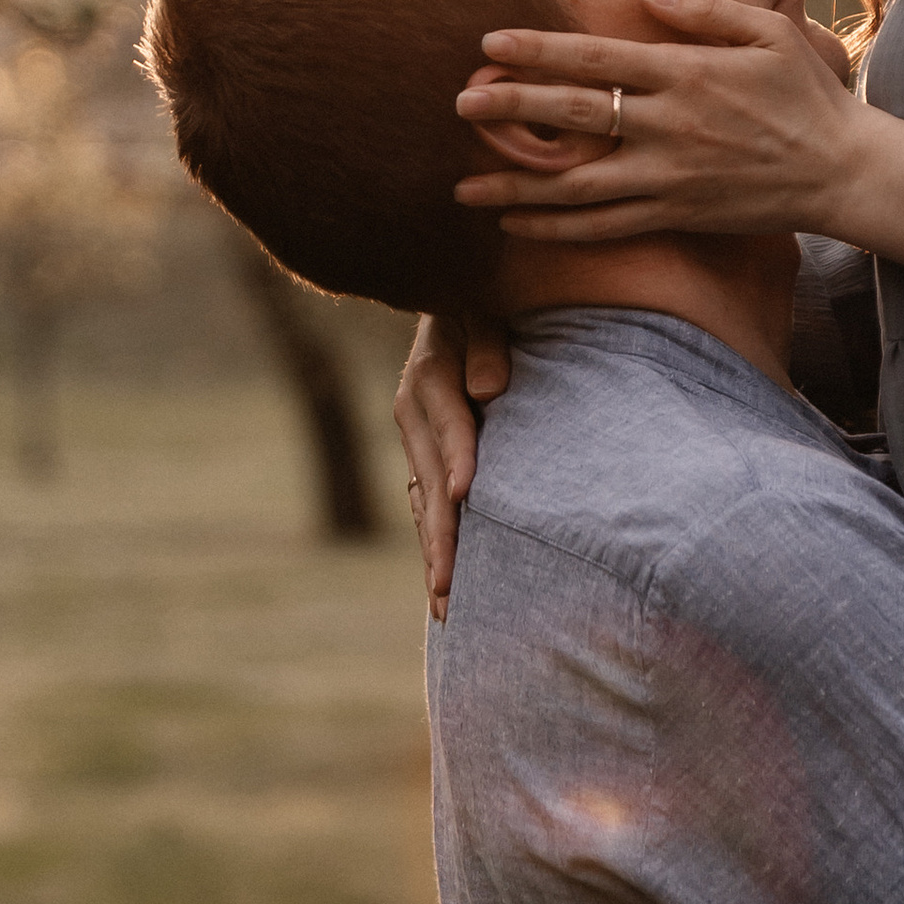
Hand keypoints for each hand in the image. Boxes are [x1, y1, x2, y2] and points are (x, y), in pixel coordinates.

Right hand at [394, 310, 508, 617]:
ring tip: (444, 604)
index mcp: (429, 374)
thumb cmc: (483, 301)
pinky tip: (444, 584)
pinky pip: (425, 505)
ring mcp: (415, 440)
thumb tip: (490, 388)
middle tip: (448, 585)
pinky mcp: (424, 456)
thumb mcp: (483, 306)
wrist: (455, 299)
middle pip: (429, 480)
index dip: (458, 455)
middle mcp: (413, 413)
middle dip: (440, 533)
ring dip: (434, 552)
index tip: (468, 493)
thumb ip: (488, 342)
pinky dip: (434, 541)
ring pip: (423, 503)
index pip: (448, 421)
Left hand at [453, 0, 903, 256]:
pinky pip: (603, 226)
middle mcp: (668, 125)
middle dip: (511, 109)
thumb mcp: (768, 32)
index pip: (596, 58)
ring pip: (576, 185)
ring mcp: (668, 176)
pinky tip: (516, 226)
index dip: (539, 50)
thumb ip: (704, 11)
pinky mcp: (675, 214)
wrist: (842, 171)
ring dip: (515, 186)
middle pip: (573, 115)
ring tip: (461, 188)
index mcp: (686, 73)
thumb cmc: (807, 95)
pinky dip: (556, 229)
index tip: (489, 45)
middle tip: (458, 104)